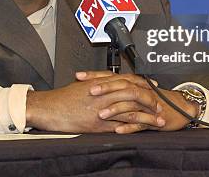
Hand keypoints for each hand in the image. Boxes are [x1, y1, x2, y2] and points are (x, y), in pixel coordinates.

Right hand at [25, 72, 161, 132]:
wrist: (49, 108)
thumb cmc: (62, 98)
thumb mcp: (82, 85)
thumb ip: (97, 83)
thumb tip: (107, 83)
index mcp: (101, 83)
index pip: (128, 80)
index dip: (143, 83)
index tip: (153, 87)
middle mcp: (105, 93)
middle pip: (135, 93)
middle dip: (150, 99)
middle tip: (160, 104)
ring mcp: (103, 108)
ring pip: (132, 109)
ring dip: (148, 114)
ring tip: (159, 119)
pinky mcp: (99, 123)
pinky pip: (121, 124)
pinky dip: (135, 127)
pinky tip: (143, 129)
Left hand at [77, 71, 198, 132]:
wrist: (179, 109)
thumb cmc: (154, 101)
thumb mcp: (132, 93)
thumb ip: (115, 90)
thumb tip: (92, 88)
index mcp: (131, 84)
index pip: (111, 76)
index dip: (95, 75)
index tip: (79, 76)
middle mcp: (138, 91)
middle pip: (121, 86)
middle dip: (105, 88)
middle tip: (90, 91)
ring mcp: (146, 105)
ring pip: (129, 105)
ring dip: (115, 109)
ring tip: (101, 114)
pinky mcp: (153, 119)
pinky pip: (140, 123)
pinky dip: (129, 127)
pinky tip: (118, 130)